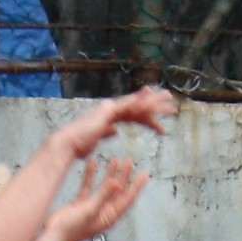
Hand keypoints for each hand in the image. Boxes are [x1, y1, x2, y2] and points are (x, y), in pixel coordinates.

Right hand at [47, 159, 148, 240]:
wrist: (53, 237)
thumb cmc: (72, 230)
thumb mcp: (90, 210)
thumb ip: (103, 195)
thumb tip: (117, 182)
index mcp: (110, 216)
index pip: (127, 199)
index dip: (137, 186)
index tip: (145, 174)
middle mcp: (104, 212)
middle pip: (118, 191)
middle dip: (125, 176)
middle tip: (130, 162)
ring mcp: (93, 207)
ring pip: (104, 187)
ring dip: (110, 174)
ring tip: (115, 160)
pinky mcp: (81, 204)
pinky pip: (89, 187)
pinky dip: (91, 175)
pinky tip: (93, 163)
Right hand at [58, 85, 175, 152]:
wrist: (68, 144)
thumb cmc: (79, 145)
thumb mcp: (97, 139)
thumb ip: (106, 132)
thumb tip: (115, 130)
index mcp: (111, 118)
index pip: (135, 117)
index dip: (149, 121)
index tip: (162, 127)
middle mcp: (112, 110)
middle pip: (139, 108)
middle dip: (157, 108)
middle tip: (173, 108)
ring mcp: (110, 109)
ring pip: (137, 105)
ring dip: (154, 104)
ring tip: (170, 103)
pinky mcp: (108, 112)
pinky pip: (127, 105)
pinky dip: (139, 99)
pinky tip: (151, 95)